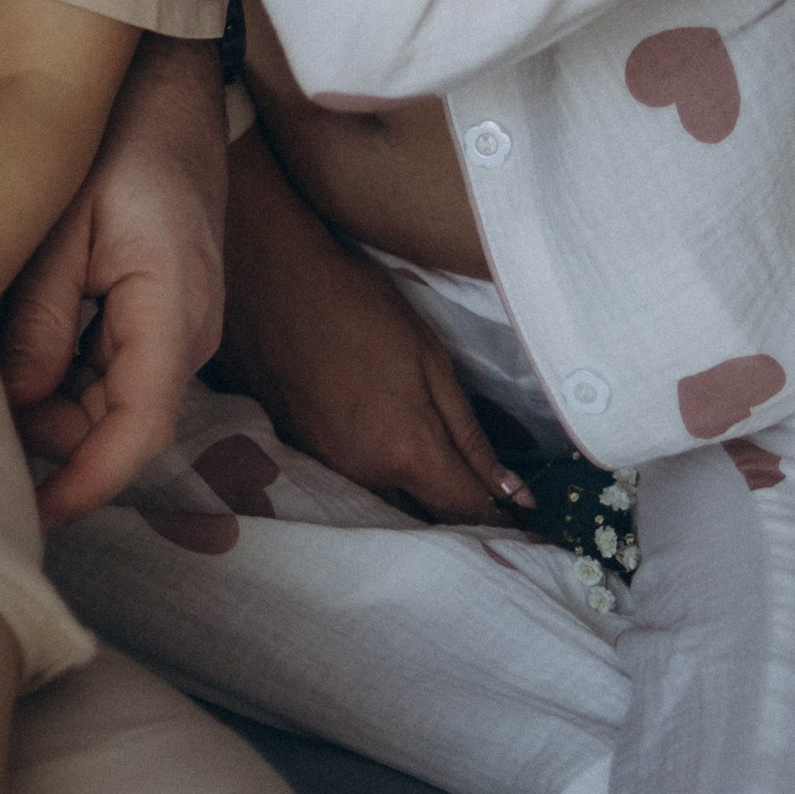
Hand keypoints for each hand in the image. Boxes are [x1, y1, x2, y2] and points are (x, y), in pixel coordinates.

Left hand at [0, 38, 227, 528]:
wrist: (164, 82)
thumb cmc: (118, 137)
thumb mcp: (66, 225)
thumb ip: (43, 319)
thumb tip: (18, 403)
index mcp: (173, 312)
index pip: (138, 432)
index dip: (85, 485)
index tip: (31, 517)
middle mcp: (188, 330)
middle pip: (118, 423)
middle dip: (50, 438)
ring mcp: (180, 320)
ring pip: (112, 397)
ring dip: (53, 401)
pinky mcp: (163, 308)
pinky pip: (115, 363)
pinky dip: (66, 369)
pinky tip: (17, 343)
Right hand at [219, 139, 525, 523]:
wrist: (273, 278)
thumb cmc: (359, 306)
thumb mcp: (430, 360)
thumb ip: (470, 435)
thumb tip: (512, 491)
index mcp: (404, 450)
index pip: (465, 509)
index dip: (499, 514)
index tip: (522, 509)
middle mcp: (364, 473)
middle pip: (425, 515)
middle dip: (457, 509)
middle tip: (486, 489)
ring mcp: (326, 464)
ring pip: (387, 499)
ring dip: (416, 492)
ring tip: (438, 464)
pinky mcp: (299, 449)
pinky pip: (353, 477)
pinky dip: (378, 470)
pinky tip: (383, 436)